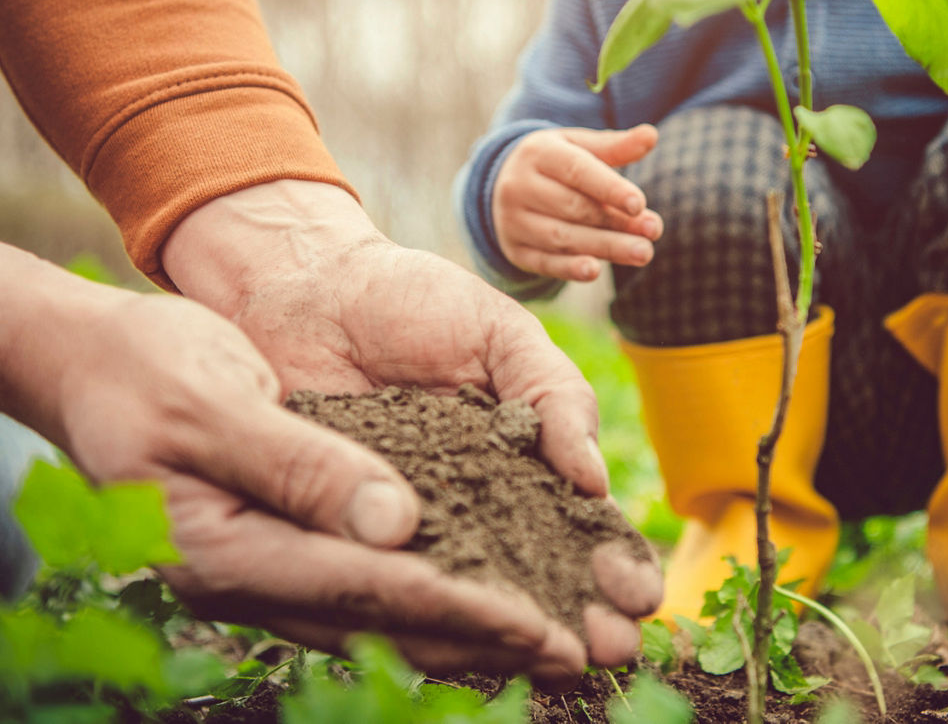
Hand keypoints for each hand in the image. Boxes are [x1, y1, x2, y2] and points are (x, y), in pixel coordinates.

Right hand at [0, 254, 612, 688]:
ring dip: (471, 632)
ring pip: (385, 615)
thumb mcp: (212, 401)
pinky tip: (486, 603)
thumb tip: (395, 525)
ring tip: (550, 645)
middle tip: (573, 655)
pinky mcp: (285, 548)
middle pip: (387, 621)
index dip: (460, 608)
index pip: (366, 589)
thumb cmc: (144, 369)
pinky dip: (434, 598)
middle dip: (485, 641)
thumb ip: (299, 465)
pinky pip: (371, 588)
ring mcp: (267, 570)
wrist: (96, 364)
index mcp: (225, 551)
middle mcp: (252, 579)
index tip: (539, 625)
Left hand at [160, 181, 662, 677]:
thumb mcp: (500, 333)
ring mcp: (411, 522)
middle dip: (578, 613)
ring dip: (516, 630)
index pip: (578, 521)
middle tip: (611, 649)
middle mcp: (472, 501)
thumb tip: (594, 482)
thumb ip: (554, 396)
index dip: (612, 559)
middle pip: (536, 573)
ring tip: (558, 663)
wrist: (305, 286)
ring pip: (471, 590)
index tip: (640, 593)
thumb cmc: (411, 299)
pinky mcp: (347, 532)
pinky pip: (389, 579)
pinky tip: (462, 640)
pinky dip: (424, 612)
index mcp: (522, 455)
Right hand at [493, 125, 663, 280]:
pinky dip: (569, 268)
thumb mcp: (577, 147)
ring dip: (605, 247)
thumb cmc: (554, 164)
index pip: (577, 171)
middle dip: (616, 222)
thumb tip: (651, 135)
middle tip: (654, 231)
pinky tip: (595, 271)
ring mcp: (513, 221)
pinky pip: (544, 262)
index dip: (610, 188)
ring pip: (562, 237)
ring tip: (643, 253)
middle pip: (574, 208)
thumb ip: (614, 146)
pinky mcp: (515, 250)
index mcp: (538, 153)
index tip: (640, 204)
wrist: (500, 186)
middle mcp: (520, 187)